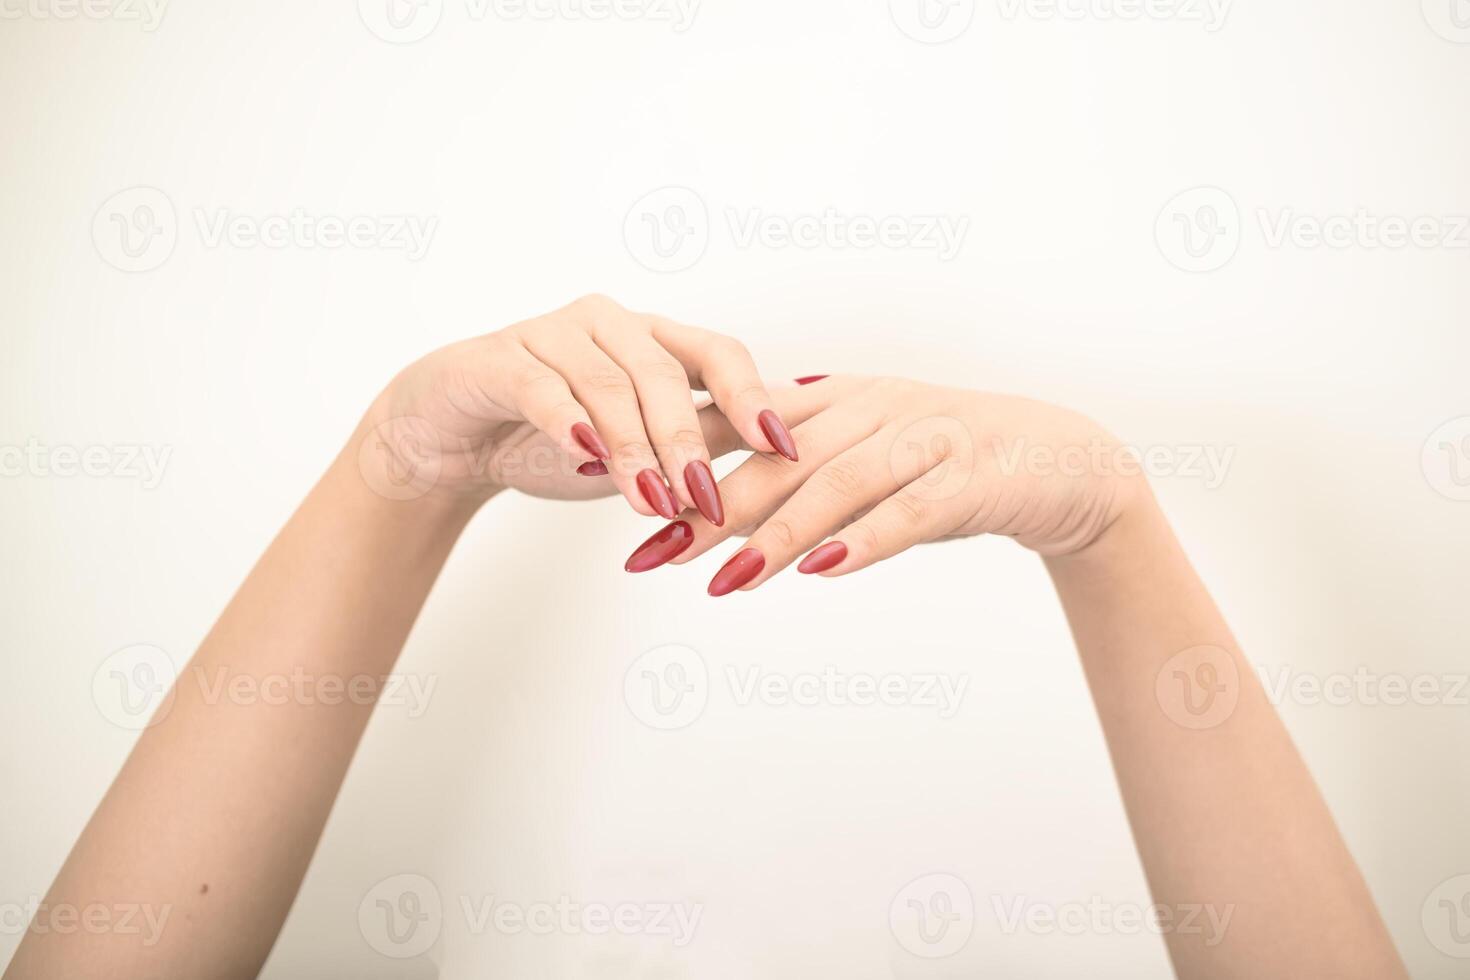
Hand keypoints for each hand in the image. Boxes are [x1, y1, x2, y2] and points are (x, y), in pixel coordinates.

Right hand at [356, 295, 797, 517]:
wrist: (452, 443)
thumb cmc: (551, 442)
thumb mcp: (637, 454)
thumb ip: (695, 449)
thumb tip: (777, 464)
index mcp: (651, 338)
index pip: (717, 353)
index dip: (752, 397)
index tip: (782, 447)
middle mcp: (607, 323)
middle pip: (664, 374)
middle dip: (688, 441)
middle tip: (705, 497)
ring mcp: (551, 334)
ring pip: (608, 385)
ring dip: (634, 449)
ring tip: (651, 501)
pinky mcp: (500, 359)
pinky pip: (543, 387)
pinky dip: (569, 422)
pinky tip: (587, 457)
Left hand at [623, 376, 1146, 592]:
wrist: (1062, 460)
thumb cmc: (950, 462)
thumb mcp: (867, 455)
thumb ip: (800, 468)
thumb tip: (714, 504)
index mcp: (839, 398)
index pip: (745, 422)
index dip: (678, 453)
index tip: (616, 488)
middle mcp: (874, 408)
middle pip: (777, 457)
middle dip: (708, 504)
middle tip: (651, 551)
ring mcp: (924, 439)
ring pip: (836, 483)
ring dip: (777, 533)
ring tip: (724, 580)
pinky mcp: (971, 478)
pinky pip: (912, 511)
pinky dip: (866, 538)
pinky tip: (822, 570)